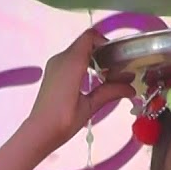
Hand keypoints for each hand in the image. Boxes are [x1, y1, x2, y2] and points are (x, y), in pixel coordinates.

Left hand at [23, 29, 135, 149]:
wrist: (39, 132)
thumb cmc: (63, 121)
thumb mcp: (90, 106)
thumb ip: (111, 92)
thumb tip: (131, 88)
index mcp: (71, 63)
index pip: (89, 37)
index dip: (105, 42)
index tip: (116, 57)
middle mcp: (61, 58)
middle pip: (85, 43)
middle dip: (102, 52)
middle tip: (115, 70)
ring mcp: (55, 64)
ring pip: (78, 51)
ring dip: (93, 59)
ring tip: (106, 77)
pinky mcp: (53, 72)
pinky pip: (71, 59)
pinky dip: (84, 64)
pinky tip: (92, 81)